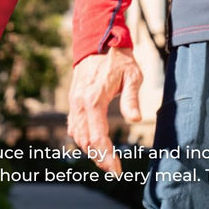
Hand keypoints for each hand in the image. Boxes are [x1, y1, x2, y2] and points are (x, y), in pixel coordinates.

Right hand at [67, 48, 142, 174]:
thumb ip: (132, 98)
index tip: (117, 170)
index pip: (98, 137)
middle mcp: (80, 103)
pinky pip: (73, 124)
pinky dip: (81, 137)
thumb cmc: (118, 58)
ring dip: (90, 149)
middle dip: (99, 157)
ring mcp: (74, 100)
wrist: (99, 38)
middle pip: (86, 141)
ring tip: (105, 157)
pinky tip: (92, 142)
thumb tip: (136, 119)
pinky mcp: (74, 98)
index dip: (107, 157)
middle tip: (113, 168)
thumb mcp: (132, 75)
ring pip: (77, 135)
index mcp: (94, 100)